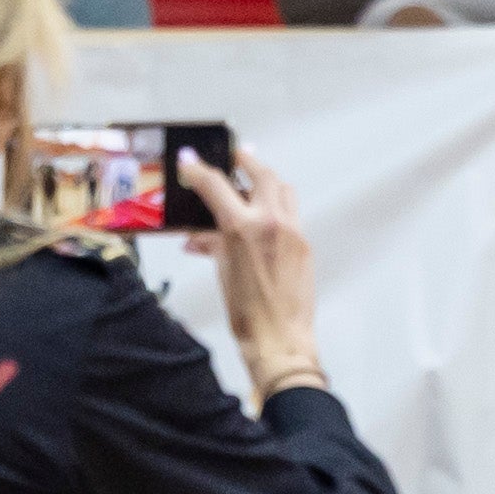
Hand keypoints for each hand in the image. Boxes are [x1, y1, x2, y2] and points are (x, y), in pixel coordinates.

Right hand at [181, 147, 322, 392]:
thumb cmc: (246, 312)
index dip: (198, 170)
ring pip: (283, 189)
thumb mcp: (222, 272)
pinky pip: (291, 213)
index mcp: (243, 227)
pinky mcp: (305, 244)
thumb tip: (198, 237)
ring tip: (252, 182)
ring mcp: (293, 231)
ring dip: (267, 180)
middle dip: (245, 161)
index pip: (216, 185)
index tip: (189, 162)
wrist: (280, 338)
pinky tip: (265, 217)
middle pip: (260, 174)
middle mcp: (271, 222)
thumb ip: (212, 244)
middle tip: (234, 156)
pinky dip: (276, 207)